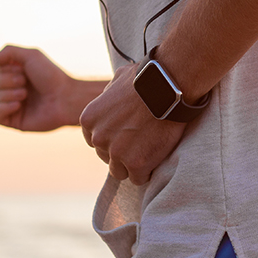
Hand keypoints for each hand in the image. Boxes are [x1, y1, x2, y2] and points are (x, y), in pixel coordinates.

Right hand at [0, 45, 105, 131]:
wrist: (66, 97)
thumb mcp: (31, 55)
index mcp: (13, 75)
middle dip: (6, 82)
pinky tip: (18, 105)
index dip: (4, 69)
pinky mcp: (14, 121)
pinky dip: (3, 109)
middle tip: (25, 82)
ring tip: (24, 94)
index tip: (22, 69)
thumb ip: (8, 52)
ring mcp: (11, 107)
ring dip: (6, 94)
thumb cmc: (51, 76)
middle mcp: (10, 90)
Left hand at [79, 63, 186, 184]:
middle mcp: (98, 138)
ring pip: (120, 171)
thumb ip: (108, 94)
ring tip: (149, 151)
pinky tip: (157, 157)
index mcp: (89, 119)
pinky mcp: (136, 164)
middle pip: (106, 157)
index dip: (113, 139)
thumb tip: (109, 97)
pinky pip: (138, 178)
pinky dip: (148, 171)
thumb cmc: (147, 78)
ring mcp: (116, 153)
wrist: (168, 87)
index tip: (128, 134)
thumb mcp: (118, 79)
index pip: (95, 141)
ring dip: (133, 164)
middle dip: (122, 152)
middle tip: (142, 141)